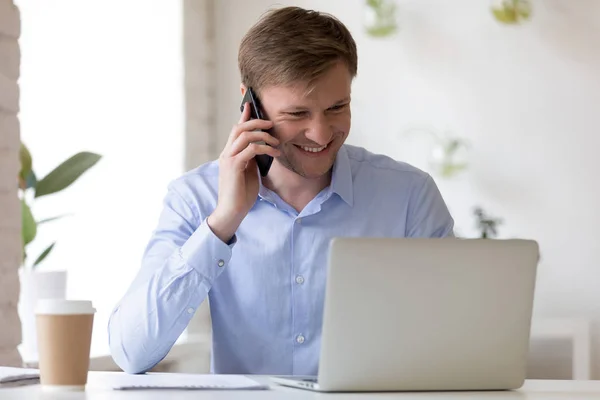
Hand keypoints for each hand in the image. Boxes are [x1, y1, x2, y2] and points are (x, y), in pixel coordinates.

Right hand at [207, 102, 279, 242]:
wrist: (232, 211)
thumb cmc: (241, 194)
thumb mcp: (249, 171)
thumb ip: (252, 158)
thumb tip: (263, 148)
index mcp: (229, 153)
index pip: (236, 129)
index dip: (244, 115)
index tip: (251, 104)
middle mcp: (226, 153)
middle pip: (239, 128)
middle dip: (256, 121)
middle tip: (271, 124)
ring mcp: (229, 159)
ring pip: (245, 135)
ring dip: (263, 136)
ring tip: (276, 142)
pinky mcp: (234, 167)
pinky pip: (251, 149)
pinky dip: (265, 148)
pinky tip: (275, 153)